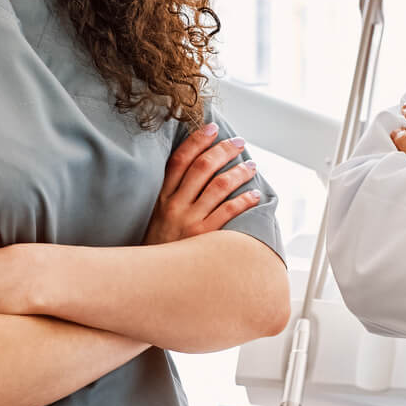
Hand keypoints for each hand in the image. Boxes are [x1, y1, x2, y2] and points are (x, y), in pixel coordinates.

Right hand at [144, 122, 262, 245]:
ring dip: (238, 172)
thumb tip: (196, 170)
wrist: (151, 278)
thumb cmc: (158, 245)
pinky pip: (228, 213)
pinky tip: (254, 195)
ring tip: (251, 166)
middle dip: (223, 150)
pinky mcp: (203, 238)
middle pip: (202, 168)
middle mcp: (174, 205)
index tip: (211, 128)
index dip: (196, 141)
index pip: (179, 160)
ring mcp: (189, 221)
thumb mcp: (156, 215)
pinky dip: (244, 201)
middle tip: (238, 142)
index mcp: (161, 196)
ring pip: (219, 186)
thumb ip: (172, 194)